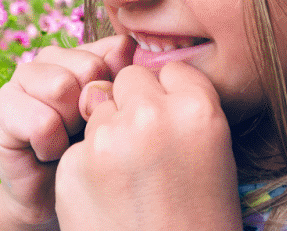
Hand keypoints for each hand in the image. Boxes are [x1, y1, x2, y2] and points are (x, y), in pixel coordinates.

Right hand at [0, 35, 134, 229]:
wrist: (54, 192)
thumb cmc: (88, 150)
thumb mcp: (113, 113)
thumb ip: (119, 76)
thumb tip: (125, 44)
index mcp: (74, 55)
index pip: (108, 54)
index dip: (114, 94)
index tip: (105, 117)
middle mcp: (43, 61)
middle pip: (86, 68)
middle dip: (92, 109)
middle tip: (83, 131)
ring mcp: (18, 82)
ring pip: (61, 88)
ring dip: (70, 126)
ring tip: (65, 140)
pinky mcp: (1, 110)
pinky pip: (42, 122)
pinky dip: (51, 146)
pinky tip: (46, 153)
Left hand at [55, 62, 240, 229]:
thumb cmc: (197, 217)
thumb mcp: (211, 157)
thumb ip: (180, 112)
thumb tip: (140, 77)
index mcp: (199, 112)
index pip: (170, 69)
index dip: (166, 94)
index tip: (169, 121)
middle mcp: (152, 116)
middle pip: (127, 79)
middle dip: (130, 105)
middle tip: (144, 150)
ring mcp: (108, 138)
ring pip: (95, 106)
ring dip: (104, 132)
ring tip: (128, 178)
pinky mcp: (74, 161)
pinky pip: (76, 144)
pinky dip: (85, 163)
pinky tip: (105, 194)